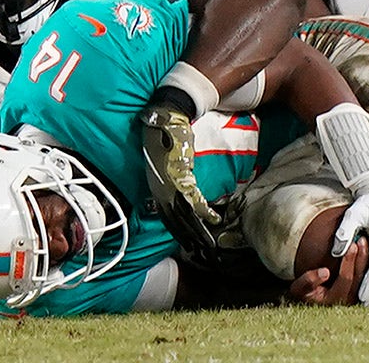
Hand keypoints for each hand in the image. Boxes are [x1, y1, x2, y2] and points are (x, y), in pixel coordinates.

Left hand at [139, 102, 223, 263]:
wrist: (165, 118)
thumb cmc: (161, 136)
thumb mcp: (159, 162)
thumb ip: (166, 178)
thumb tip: (176, 188)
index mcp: (155, 188)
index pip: (167, 217)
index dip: (177, 231)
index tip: (186, 244)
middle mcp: (160, 190)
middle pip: (175, 220)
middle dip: (187, 236)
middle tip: (197, 250)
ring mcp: (169, 185)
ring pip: (185, 214)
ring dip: (197, 229)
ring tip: (207, 241)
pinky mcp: (181, 177)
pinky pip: (193, 200)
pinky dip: (203, 210)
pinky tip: (213, 218)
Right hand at [288, 238, 368, 305]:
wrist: (309, 299)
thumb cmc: (304, 292)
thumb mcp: (299, 288)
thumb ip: (309, 280)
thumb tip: (325, 272)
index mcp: (334, 299)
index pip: (345, 280)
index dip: (349, 263)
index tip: (351, 246)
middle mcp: (347, 299)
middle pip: (359, 277)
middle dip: (361, 257)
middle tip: (360, 240)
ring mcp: (354, 295)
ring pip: (364, 276)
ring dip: (365, 258)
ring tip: (363, 241)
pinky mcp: (357, 290)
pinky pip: (365, 275)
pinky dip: (365, 261)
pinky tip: (364, 248)